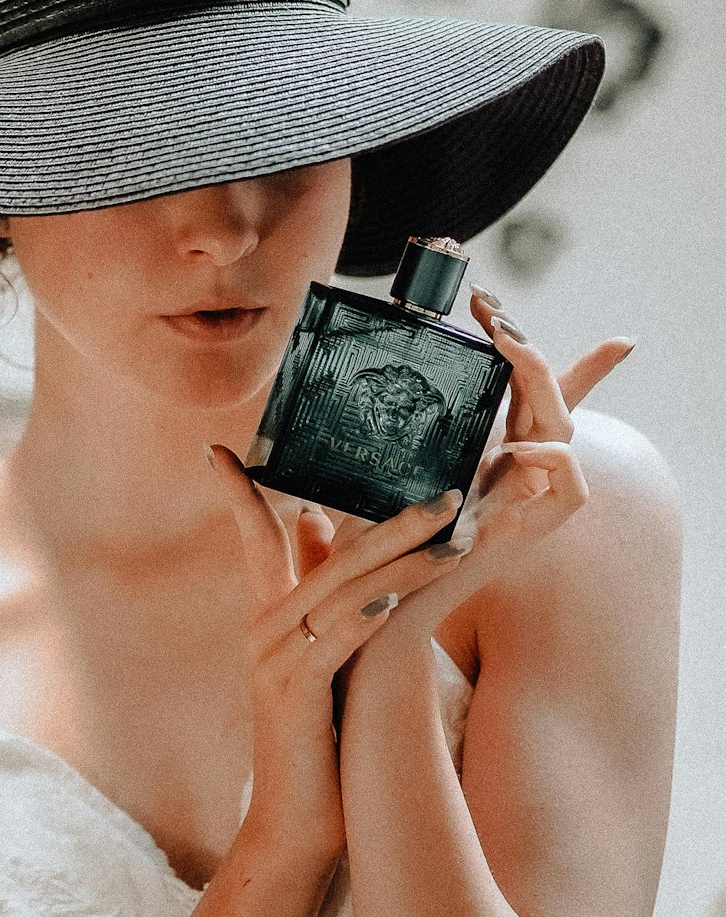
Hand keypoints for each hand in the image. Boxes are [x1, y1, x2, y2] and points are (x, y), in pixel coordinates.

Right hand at [205, 443, 473, 861]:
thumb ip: (325, 605)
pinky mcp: (295, 692)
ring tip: (453, 533)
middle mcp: (265, 627)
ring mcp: (275, 659)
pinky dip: (364, 615)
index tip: (218, 449)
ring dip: (402, 558)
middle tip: (446, 490)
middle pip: (325, 552)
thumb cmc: (322, 742)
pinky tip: (396, 598)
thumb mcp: (323, 664)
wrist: (297, 827)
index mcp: (270, 617)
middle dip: (389, 518)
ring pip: (341, 589)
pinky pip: (333, 640)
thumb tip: (326, 542)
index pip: (253, 537)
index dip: (241, 492)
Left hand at [337, 292, 633, 666]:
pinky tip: (519, 446)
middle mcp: (513, 473)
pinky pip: (571, 490)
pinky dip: (554, 463)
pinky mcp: (531, 534)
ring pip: (563, 429)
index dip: (528, 347)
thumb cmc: (370, 550)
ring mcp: (526, 501)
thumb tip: (344, 387)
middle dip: (526, 346)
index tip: (492, 299)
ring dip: (540, 380)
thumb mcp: (369, 477)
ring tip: (507, 342)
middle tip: (490, 308)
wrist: (376, 617)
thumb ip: (369, 440)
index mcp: (486, 452)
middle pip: (547, 399)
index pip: (526, 392)